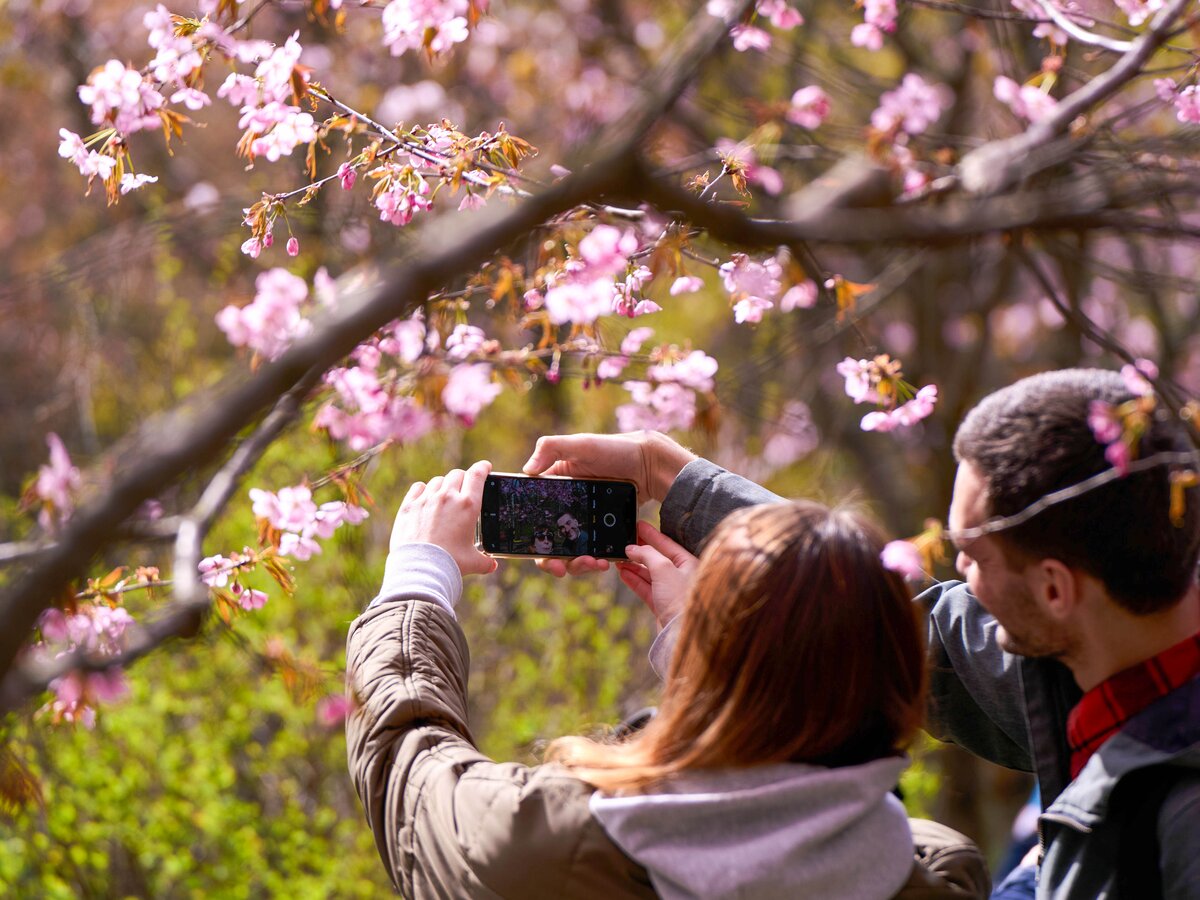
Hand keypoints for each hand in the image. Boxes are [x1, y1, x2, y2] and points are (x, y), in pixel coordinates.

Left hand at [390, 460, 497, 576]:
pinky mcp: (409, 506)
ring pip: (438, 481)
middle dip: (463, 479)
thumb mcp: (473, 562)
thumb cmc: (450, 564)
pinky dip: (423, 490)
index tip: (485, 466)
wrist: (421, 569)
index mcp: (468, 506)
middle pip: (457, 474)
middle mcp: (447, 497)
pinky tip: (425, 498)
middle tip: (463, 488)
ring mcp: (427, 499)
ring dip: (443, 486)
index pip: (477, 475)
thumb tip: (492, 566)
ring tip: (443, 497)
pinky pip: (418, 488)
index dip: (483, 467)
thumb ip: (485, 562)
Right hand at [522, 432, 695, 577]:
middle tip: (562, 568)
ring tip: (594, 563)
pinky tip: (606, 561)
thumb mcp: (581, 444)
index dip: (533, 543)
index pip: (535, 521)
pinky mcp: (604, 531)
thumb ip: (551, 447)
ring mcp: (586, 523)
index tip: (541, 555)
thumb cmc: (614, 449)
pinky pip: (596, 551)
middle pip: (551, 545)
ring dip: (578, 564)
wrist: (650, 464)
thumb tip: (527, 470)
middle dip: (555, 561)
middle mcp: (566, 510)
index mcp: (554, 491)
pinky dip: (598, 560)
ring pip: (574, 553)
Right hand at [616, 521, 697, 626]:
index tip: (638, 525)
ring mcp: (671, 591)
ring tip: (619, 559)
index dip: (651, 534)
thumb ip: (647, 554)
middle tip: (624, 542)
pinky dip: (634, 580)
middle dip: (639, 551)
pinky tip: (623, 572)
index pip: (667, 543)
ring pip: (649, 574)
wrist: (682, 632)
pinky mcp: (661, 605)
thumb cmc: (681, 598)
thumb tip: (632, 548)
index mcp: (689, 563)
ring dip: (633, 565)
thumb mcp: (664, 568)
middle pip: (657, 558)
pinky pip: (645, 588)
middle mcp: (681, 576)